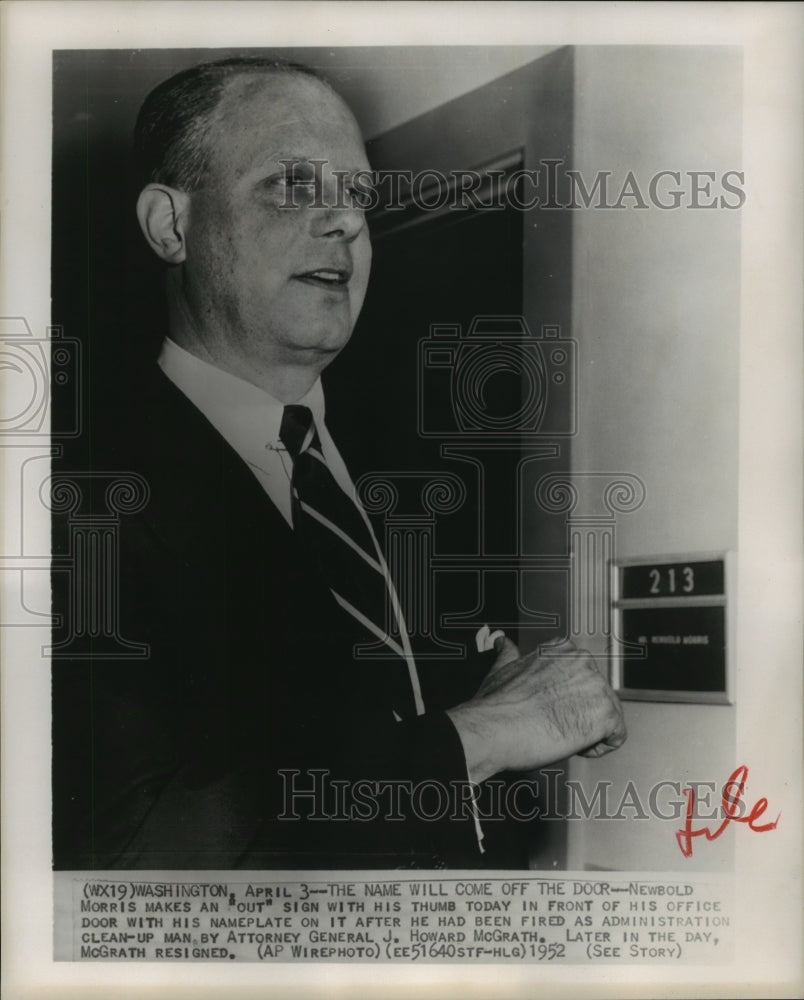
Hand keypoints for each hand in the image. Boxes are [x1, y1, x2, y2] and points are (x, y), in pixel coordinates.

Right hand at [446, 637, 626, 782]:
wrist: (493, 729)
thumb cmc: (495, 706)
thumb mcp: (500, 669)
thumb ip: (508, 654)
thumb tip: (503, 644)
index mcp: (561, 649)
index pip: (581, 676)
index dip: (565, 698)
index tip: (549, 708)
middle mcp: (582, 661)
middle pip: (596, 696)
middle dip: (578, 714)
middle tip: (551, 724)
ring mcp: (596, 686)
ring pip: (607, 715)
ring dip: (586, 731)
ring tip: (557, 734)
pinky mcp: (606, 713)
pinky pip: (616, 736)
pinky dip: (597, 747)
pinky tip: (572, 745)